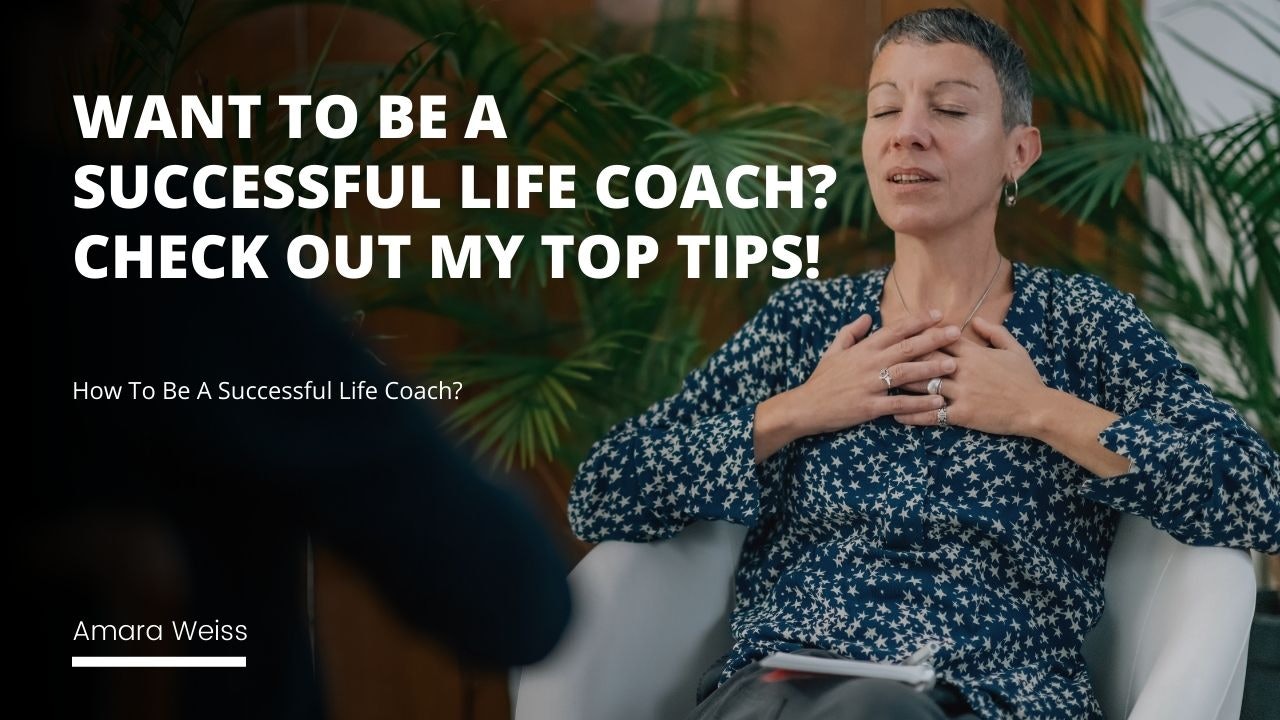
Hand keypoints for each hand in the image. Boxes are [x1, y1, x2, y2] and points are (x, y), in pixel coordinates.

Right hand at [787, 310, 959, 436]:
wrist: (805, 406)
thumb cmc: (821, 379)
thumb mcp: (833, 351)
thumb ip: (850, 333)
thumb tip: (865, 317)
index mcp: (863, 349)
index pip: (894, 330)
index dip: (917, 321)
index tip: (938, 313)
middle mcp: (868, 364)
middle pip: (906, 348)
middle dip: (933, 339)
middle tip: (957, 332)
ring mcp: (869, 385)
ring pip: (905, 373)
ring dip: (931, 368)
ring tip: (954, 364)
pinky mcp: (869, 407)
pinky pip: (898, 404)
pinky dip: (919, 403)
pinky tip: (937, 401)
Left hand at [893, 315, 1049, 435]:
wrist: (1037, 407)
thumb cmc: (1026, 378)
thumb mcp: (1013, 349)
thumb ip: (994, 332)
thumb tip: (975, 320)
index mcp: (974, 352)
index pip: (939, 338)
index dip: (917, 333)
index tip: (897, 331)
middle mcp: (963, 370)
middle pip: (925, 359)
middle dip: (900, 357)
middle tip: (878, 356)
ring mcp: (962, 392)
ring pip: (924, 385)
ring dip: (900, 385)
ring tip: (880, 385)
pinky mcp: (963, 414)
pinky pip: (933, 415)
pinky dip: (913, 415)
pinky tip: (897, 415)